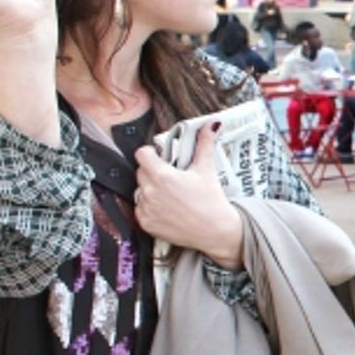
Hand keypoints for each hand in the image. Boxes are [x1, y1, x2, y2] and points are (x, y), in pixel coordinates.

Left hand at [133, 123, 244, 268]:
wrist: (215, 230)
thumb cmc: (211, 199)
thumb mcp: (206, 169)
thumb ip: (204, 144)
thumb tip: (211, 123)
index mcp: (162, 175)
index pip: (142, 154)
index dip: (151, 154)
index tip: (161, 158)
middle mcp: (149, 191)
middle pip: (140, 172)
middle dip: (152, 172)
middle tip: (171, 178)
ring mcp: (146, 209)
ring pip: (140, 191)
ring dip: (150, 190)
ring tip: (170, 195)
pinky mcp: (145, 223)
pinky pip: (140, 209)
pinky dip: (150, 208)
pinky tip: (167, 209)